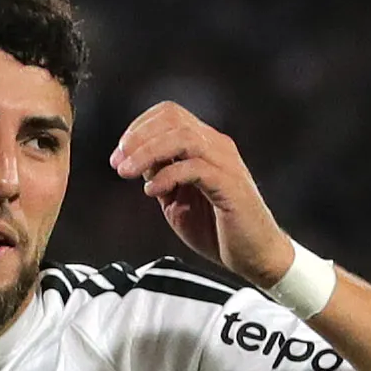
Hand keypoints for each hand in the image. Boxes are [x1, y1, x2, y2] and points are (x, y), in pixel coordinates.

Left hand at [109, 101, 294, 289]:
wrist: (253, 255)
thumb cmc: (217, 229)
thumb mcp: (176, 200)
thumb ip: (160, 176)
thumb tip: (135, 160)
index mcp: (204, 145)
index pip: (170, 114)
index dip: (139, 128)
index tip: (118, 155)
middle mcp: (216, 146)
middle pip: (173, 120)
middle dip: (138, 138)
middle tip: (118, 163)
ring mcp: (225, 163)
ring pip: (183, 138)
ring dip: (148, 152)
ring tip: (126, 173)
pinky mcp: (230, 185)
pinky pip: (195, 168)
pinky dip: (167, 176)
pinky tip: (152, 192)